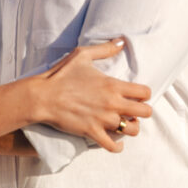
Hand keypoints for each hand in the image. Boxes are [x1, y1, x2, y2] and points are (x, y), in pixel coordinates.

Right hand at [35, 38, 151, 151]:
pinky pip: (113, 146)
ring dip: (132, 128)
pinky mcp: (92, 132)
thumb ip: (105, 49)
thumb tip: (121, 41)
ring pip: (132, 130)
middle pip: (145, 112)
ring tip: (125, 124)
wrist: (43, 96)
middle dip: (143, 111)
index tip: (137, 95)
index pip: (144, 92)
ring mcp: (103, 120)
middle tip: (133, 110)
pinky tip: (116, 142)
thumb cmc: (61, 74)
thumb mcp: (82, 55)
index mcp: (112, 85)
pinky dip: (117, 146)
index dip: (144, 94)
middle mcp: (112, 103)